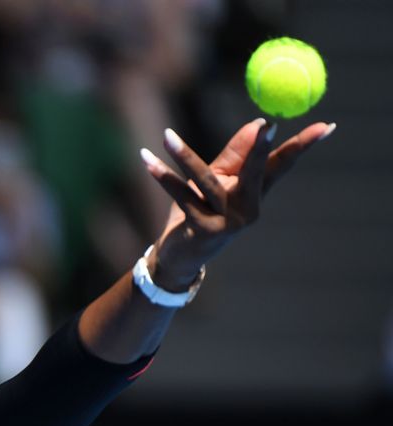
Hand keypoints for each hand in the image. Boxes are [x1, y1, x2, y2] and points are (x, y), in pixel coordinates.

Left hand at [139, 118, 334, 290]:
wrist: (179, 256)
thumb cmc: (199, 213)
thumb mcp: (217, 180)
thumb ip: (234, 155)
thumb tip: (257, 123)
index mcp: (255, 193)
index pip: (282, 164)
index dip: (303, 146)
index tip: (326, 126)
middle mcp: (248, 208)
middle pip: (256, 172)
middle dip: (261, 149)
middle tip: (266, 125)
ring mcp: (227, 222)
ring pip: (207, 181)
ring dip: (184, 156)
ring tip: (167, 136)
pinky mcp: (203, 230)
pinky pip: (181, 195)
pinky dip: (162, 177)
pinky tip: (146, 159)